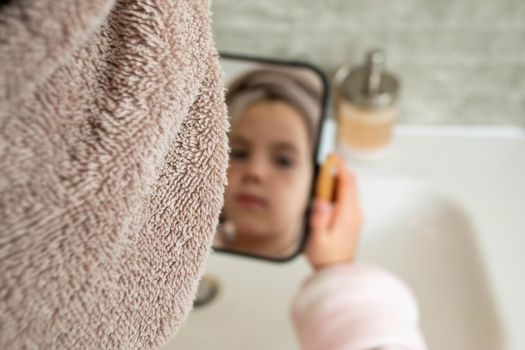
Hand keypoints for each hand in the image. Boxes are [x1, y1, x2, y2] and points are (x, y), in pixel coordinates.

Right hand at [305, 154, 362, 269]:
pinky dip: (340, 188)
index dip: (340, 167)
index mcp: (347, 214)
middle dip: (340, 170)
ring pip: (351, 190)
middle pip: (351, 183)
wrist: (337, 271)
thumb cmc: (326, 257)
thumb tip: (322, 202)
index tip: (333, 157)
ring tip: (325, 174)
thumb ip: (319, 219)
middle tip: (328, 161)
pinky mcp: (352, 219)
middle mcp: (355, 213)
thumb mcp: (318, 238)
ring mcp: (355, 216)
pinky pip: (349, 198)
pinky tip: (328, 192)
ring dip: (340, 179)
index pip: (347, 183)